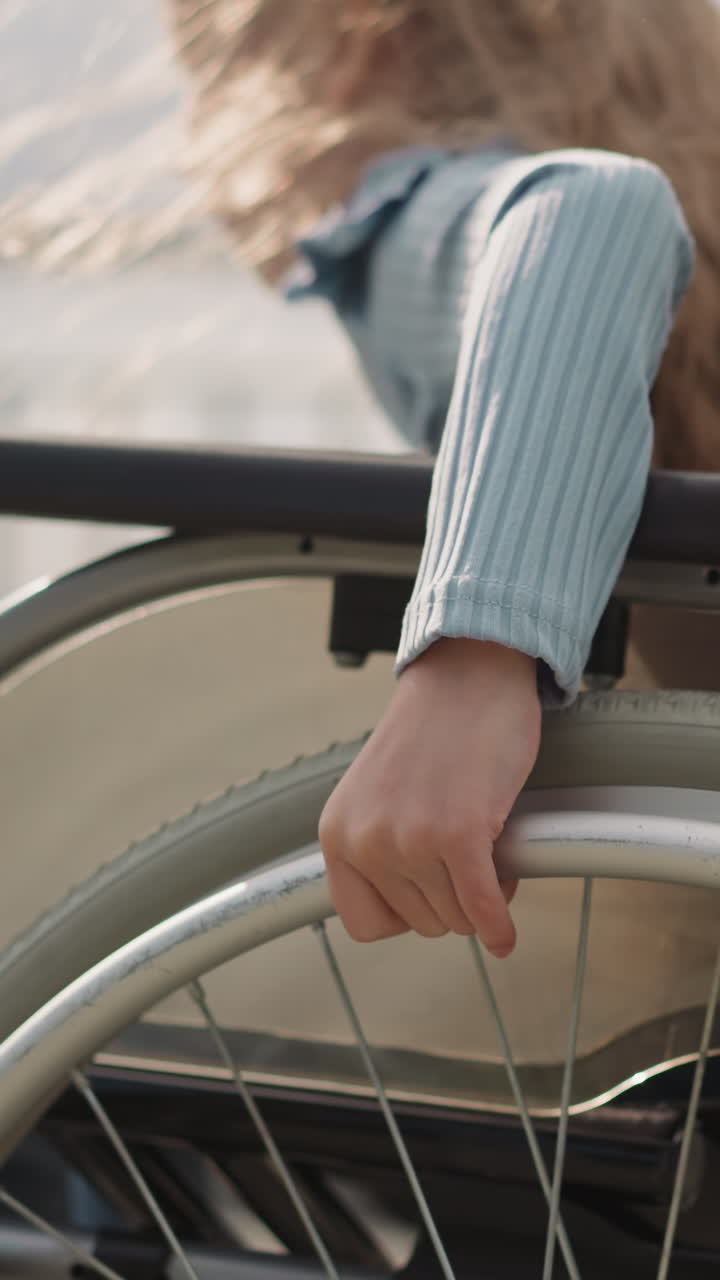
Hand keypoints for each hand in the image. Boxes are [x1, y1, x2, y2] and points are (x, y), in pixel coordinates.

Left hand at [318, 638, 540, 956]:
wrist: (467, 676)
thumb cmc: (433, 734)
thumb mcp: (377, 795)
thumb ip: (376, 848)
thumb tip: (413, 913)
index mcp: (337, 833)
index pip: (365, 923)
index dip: (406, 915)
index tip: (430, 892)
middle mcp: (365, 840)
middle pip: (421, 923)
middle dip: (454, 898)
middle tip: (470, 855)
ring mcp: (410, 838)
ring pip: (457, 919)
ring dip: (484, 898)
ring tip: (488, 850)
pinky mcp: (458, 832)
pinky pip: (482, 907)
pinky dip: (499, 925)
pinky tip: (506, 934)